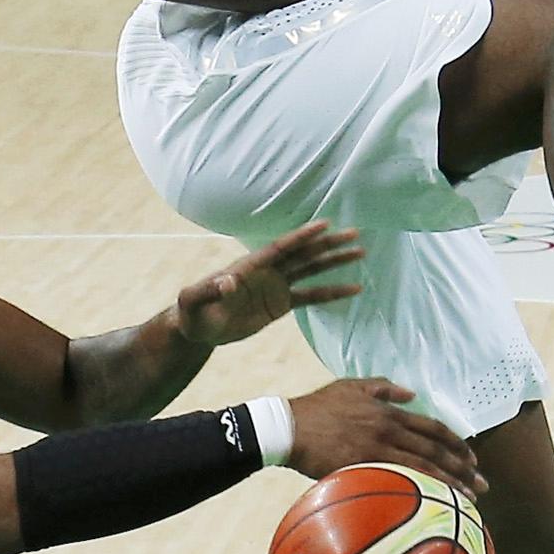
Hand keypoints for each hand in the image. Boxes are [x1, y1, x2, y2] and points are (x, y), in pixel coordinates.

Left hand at [176, 220, 362, 348]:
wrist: (200, 329)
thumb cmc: (193, 312)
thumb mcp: (194, 300)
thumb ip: (210, 289)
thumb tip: (228, 282)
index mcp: (250, 266)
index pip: (281, 248)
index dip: (302, 237)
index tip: (324, 225)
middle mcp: (267, 271)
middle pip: (303, 254)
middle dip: (328, 244)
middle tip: (354, 234)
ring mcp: (277, 286)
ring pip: (311, 270)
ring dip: (335, 262)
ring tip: (360, 253)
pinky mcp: (281, 304)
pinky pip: (311, 297)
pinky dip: (331, 293)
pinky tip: (353, 289)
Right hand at [284, 376, 486, 495]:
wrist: (288, 427)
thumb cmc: (318, 408)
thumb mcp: (352, 386)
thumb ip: (383, 388)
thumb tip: (411, 392)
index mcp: (389, 411)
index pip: (433, 428)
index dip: (455, 443)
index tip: (472, 458)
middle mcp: (389, 429)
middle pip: (435, 451)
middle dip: (463, 468)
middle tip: (482, 485)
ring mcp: (377, 449)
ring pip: (423, 468)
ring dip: (450, 484)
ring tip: (469, 499)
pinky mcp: (363, 467)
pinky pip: (399, 481)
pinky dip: (420, 492)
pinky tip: (434, 505)